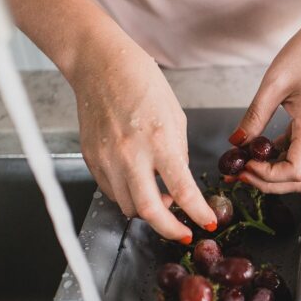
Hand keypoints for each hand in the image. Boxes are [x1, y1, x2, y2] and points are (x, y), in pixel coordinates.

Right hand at [69, 32, 215, 241]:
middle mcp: (130, 154)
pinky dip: (128, 197)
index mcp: (159, 141)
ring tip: (162, 201)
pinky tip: (139, 185)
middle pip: (148, 210)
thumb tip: (178, 184)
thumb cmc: (142, 83)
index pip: (182, 190)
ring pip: (128, 206)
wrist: (101, 65)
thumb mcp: (176, 117)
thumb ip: (178, 154)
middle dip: (170, 231)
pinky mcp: (91, 160)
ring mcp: (107, 159)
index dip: (198, 212)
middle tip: (185, 234)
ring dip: (149, 212)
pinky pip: (111, 192)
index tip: (208, 222)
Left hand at [232, 9, 300, 192]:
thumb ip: (254, 117)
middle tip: (241, 172)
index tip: (244, 166)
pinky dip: (281, 160)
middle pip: (300, 181)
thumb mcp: (272, 85)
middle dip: (269, 183)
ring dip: (275, 175)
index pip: (294, 171)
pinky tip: (261, 151)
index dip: (267, 176)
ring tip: (247, 164)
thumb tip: (236, 142)